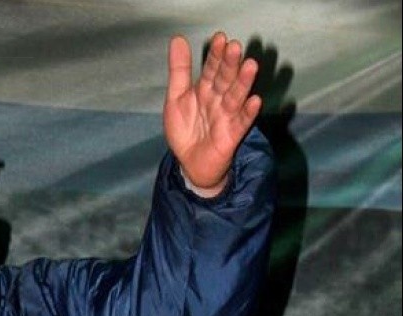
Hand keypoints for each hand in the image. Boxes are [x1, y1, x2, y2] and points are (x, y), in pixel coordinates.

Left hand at [164, 32, 260, 194]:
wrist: (189, 163)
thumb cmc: (185, 130)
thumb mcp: (175, 98)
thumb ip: (179, 70)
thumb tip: (177, 39)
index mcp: (205, 89)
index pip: (211, 68)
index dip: (215, 55)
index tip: (219, 38)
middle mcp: (218, 99)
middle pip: (225, 80)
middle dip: (229, 64)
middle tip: (234, 47)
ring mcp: (227, 116)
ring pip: (236, 97)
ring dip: (243, 82)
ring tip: (250, 66)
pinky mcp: (232, 135)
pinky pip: (242, 122)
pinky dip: (248, 112)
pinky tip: (254, 101)